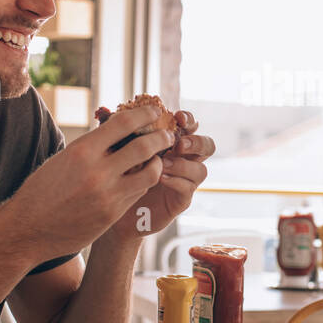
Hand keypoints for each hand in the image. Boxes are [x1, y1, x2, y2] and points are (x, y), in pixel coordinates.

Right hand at [8, 103, 172, 263]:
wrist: (27, 229)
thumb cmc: (42, 190)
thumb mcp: (63, 159)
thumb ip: (92, 146)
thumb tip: (117, 129)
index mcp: (83, 150)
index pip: (124, 123)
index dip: (144, 114)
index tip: (154, 110)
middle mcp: (98, 171)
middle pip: (144, 146)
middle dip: (161, 137)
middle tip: (168, 134)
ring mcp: (108, 195)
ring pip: (150, 173)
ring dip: (159, 163)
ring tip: (159, 158)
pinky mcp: (112, 214)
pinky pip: (138, 193)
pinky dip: (144, 182)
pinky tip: (142, 178)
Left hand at [106, 109, 214, 242]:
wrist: (117, 209)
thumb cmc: (120, 175)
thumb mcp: (123, 151)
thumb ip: (126, 133)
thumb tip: (114, 113)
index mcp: (173, 143)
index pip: (190, 127)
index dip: (189, 120)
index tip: (178, 117)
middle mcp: (184, 160)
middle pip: (207, 146)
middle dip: (196, 142)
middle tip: (179, 144)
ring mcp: (185, 180)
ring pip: (201, 169)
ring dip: (183, 165)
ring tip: (163, 164)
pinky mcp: (181, 199)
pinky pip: (188, 188)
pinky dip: (176, 181)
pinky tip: (160, 178)